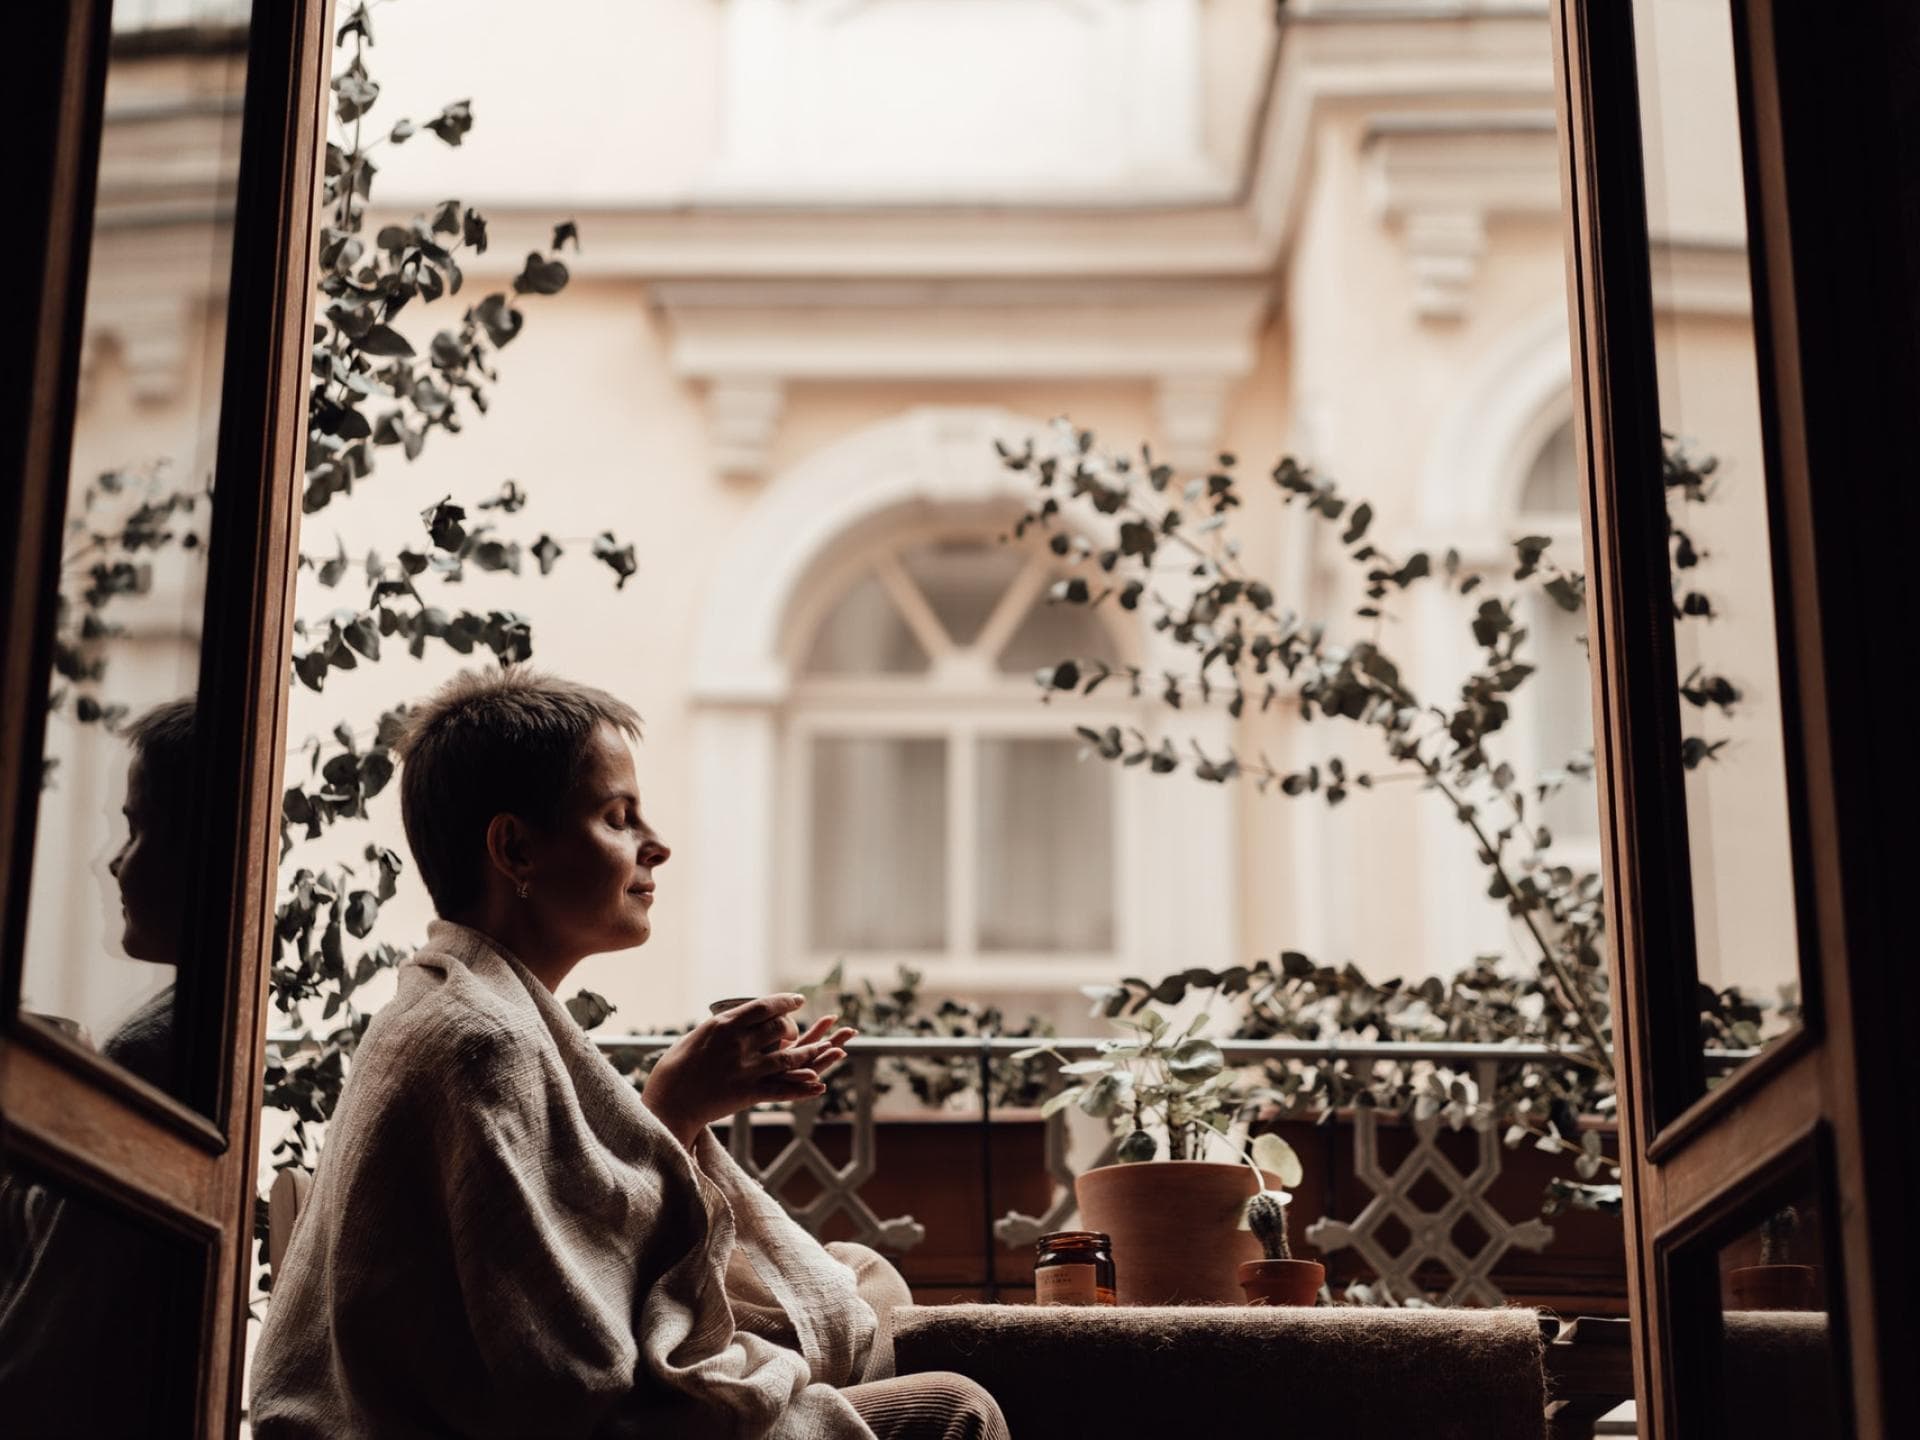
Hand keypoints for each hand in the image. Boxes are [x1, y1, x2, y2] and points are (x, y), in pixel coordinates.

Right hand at [642, 994, 857, 1149]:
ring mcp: (745, 1068)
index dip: (785, 1001)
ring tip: (830, 1049)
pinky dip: (804, 1088)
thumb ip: (721, 1028)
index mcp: (723, 1024)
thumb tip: (737, 1020)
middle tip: (798, 1033)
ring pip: (790, 1056)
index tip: (798, 1000)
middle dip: (795, 1029)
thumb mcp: (696, 1037)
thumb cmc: (674, 1069)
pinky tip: (820, 1085)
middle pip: (780, 1028)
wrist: (667, 1102)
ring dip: (813, 1053)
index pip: (764, 1006)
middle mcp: (738, 1043)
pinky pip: (783, 1089)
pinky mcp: (748, 1092)